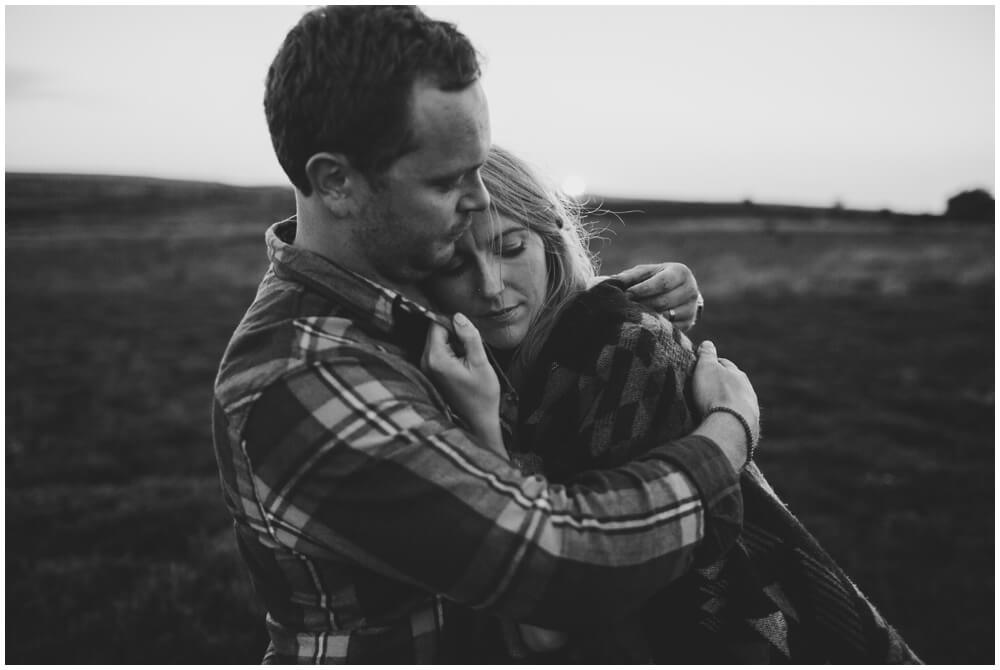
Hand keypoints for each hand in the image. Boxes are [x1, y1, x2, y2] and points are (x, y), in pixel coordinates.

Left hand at [421, 313, 504, 455]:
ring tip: (468, 358)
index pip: (436, 325)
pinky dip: (452, 353)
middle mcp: (425, 362)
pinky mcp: (431, 373)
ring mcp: (427, 369)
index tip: (468, 331)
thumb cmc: (481, 396)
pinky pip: (439, 352)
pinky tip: (464, 364)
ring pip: (438, 341)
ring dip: (454, 343)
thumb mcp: (481, 362)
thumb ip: (469, 337)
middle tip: (470, 348)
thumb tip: (458, 316)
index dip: (453, 322)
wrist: (478, 421)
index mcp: (436, 358)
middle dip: (454, 333)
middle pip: (435, 332)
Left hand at [612, 262, 702, 330]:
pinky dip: (656, 327)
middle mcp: (691, 290)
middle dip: (643, 305)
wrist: (678, 292)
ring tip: (633, 316)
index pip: (662, 283)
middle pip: (664, 302)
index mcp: (680, 272)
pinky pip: (670, 328)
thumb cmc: (655, 279)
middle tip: (626, 308)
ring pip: (667, 317)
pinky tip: (644, 325)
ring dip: (648, 318)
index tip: (626, 295)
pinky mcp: (689, 323)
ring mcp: (691, 308)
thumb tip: (612, 282)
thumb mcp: (645, 273)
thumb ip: (630, 276)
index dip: (643, 290)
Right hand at [691, 341, 759, 466]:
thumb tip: (708, 343)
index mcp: (737, 374)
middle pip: (734, 383)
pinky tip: (724, 422)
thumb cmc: (716, 393)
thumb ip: (707, 355)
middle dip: (724, 384)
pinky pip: (739, 419)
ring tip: (716, 408)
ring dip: (729, 403)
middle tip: (709, 389)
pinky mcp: (750, 427)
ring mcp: (751, 409)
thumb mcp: (706, 368)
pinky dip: (731, 418)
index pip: (724, 364)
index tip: (704, 368)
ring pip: (739, 402)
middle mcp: (747, 389)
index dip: (713, 365)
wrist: (732, 425)